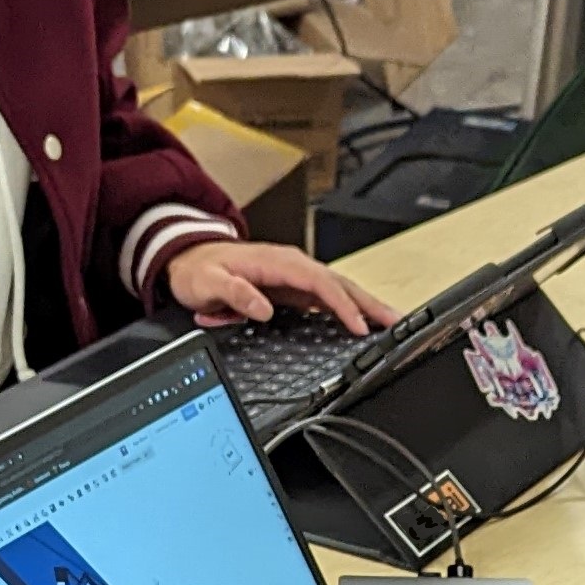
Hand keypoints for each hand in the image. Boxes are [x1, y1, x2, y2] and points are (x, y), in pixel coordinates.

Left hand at [166, 240, 392, 333]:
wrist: (189, 258)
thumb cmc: (199, 269)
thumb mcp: (208, 282)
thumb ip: (235, 293)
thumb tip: (264, 307)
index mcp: (277, 262)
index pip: (319, 283)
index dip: (341, 305)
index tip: (357, 326)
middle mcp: (292, 266)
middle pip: (339, 283)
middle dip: (369, 303)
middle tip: (395, 322)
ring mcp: (295, 276)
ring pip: (338, 289)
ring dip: (366, 305)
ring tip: (390, 323)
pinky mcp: (294, 287)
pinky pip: (328, 296)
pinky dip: (349, 308)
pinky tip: (362, 321)